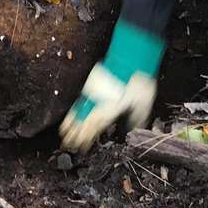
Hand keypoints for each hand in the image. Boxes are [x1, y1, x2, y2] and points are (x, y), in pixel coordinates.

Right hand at [59, 22, 163, 151]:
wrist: (130, 59)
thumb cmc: (138, 82)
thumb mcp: (144, 105)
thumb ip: (136, 120)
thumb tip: (133, 131)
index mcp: (108, 110)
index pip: (93, 128)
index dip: (85, 139)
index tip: (80, 148)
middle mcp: (97, 102)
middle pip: (82, 121)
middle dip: (74, 134)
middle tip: (67, 144)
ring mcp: (93, 92)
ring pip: (78, 110)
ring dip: (71, 122)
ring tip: (63, 132)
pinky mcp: (92, 83)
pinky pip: (80, 100)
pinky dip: (74, 109)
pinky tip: (72, 112)